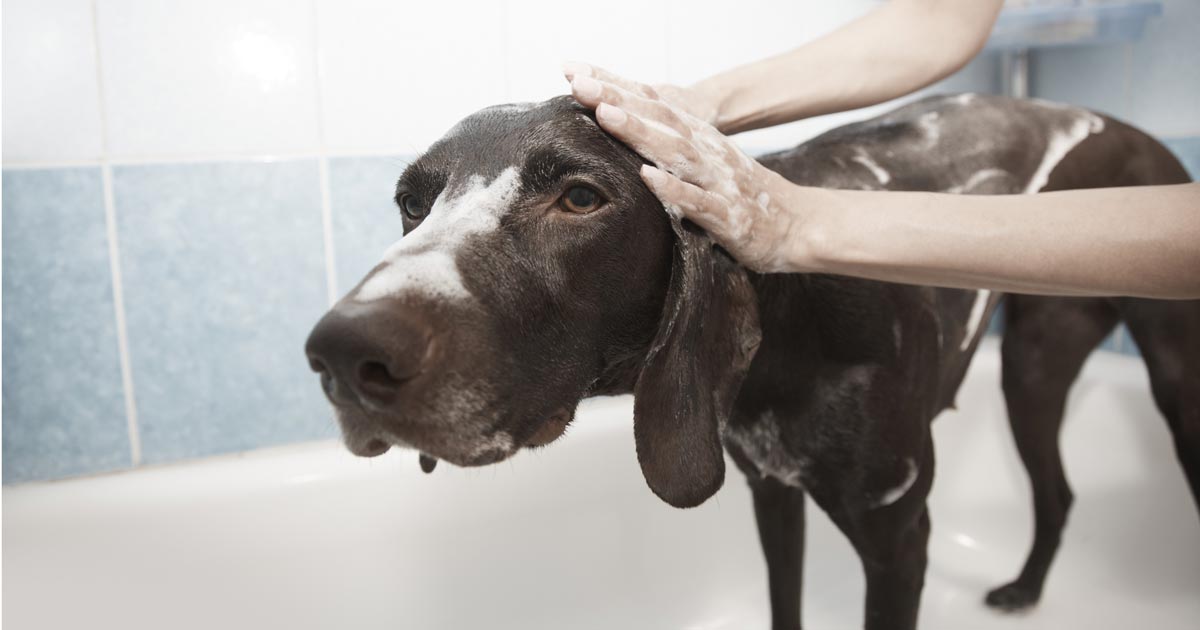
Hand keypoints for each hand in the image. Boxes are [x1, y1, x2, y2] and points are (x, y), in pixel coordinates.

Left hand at [563, 63, 802, 272]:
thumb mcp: (704, 164)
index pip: (652, 104)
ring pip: (676, 152)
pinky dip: (673, 189)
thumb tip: (624, 132)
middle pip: (659, 119)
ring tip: (607, 116)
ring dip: (640, 133)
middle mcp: (707, 152)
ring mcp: (717, 181)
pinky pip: (698, 202)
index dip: (615, 86)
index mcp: (698, 138)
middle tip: (580, 84)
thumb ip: (670, 147)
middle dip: (618, 99)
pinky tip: (648, 178)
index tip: (574, 73)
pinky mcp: (728, 215)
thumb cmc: (742, 195)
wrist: (797, 224)